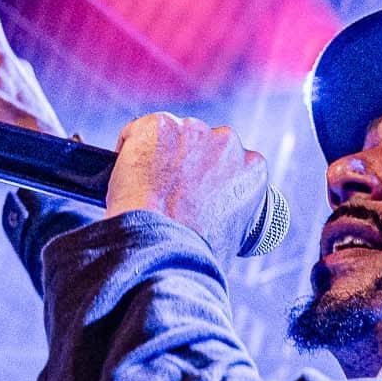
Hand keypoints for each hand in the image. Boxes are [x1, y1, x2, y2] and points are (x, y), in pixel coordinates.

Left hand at [107, 113, 268, 257]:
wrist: (158, 247)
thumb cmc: (192, 255)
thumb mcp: (232, 239)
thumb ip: (231, 216)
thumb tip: (214, 223)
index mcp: (252, 168)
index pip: (228, 162)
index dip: (208, 178)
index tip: (192, 194)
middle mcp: (228, 142)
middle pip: (201, 144)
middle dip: (186, 162)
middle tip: (167, 193)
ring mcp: (192, 130)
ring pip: (171, 137)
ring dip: (160, 155)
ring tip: (147, 188)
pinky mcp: (159, 125)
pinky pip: (139, 132)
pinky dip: (130, 149)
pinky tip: (129, 175)